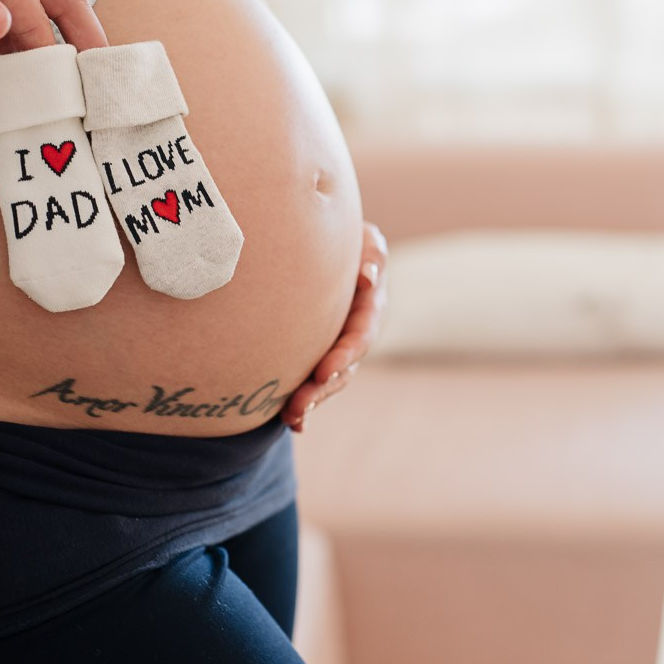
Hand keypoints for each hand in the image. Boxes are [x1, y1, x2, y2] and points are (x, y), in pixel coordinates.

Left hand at [284, 222, 388, 431]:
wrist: (319, 247)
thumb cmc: (346, 239)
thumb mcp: (364, 239)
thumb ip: (372, 252)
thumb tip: (368, 277)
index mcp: (369, 306)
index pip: (360, 335)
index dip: (345, 355)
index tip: (323, 372)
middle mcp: (356, 332)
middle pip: (344, 367)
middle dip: (323, 388)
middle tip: (300, 404)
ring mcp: (338, 346)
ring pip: (329, 380)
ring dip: (312, 400)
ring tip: (291, 416)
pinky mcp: (318, 354)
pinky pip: (312, 383)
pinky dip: (305, 407)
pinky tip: (294, 424)